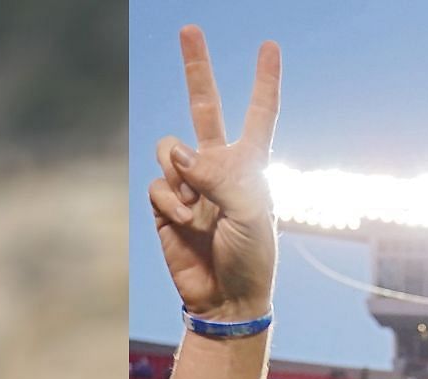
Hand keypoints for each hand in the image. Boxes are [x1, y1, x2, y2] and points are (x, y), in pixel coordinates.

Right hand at [148, 26, 281, 320]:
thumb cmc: (251, 258)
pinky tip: (185, 222)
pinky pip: (158, 184)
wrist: (226, 301)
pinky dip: (170, 201)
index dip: (264, 81)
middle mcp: (218, 168)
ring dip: (180, 171)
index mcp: (251, 165)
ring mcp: (189, 186)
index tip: (269, 46)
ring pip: (169, 148)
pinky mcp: (164, 208)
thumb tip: (179, 156)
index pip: (259, 114)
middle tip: (190, 27)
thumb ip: (218, 173)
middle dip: (196, 68)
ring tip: (195, 205)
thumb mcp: (250, 210)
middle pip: (204, 107)